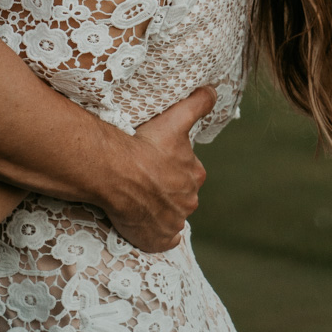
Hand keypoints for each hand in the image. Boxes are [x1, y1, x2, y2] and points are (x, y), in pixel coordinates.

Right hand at [101, 87, 214, 251]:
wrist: (117, 172)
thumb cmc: (146, 145)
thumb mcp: (176, 118)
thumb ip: (198, 103)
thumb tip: (214, 91)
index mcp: (196, 175)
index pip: (190, 170)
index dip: (174, 163)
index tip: (157, 157)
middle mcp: (189, 201)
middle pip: (180, 193)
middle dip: (168, 187)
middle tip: (146, 176)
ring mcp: (173, 223)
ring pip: (171, 215)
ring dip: (160, 208)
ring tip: (140, 195)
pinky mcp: (158, 240)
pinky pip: (162, 240)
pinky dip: (156, 233)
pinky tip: (145, 222)